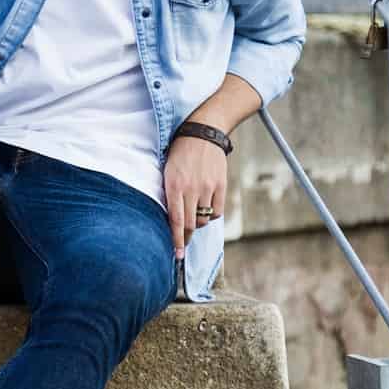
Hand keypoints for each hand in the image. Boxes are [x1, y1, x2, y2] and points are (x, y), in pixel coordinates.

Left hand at [163, 133, 227, 259]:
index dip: (176, 240)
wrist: (203, 133)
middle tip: (182, 244)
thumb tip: (172, 220)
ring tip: (193, 215)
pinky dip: (211, 215)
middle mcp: (191, 188)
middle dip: (186, 237)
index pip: (175, 220)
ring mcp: (207, 188)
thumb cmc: (180, 153)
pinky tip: (206, 208)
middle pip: (190, 224)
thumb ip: (169, 194)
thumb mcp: (167, 171)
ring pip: (203, 219)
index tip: (177, 254)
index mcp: (174, 185)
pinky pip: (217, 212)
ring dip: (197, 223)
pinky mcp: (221, 186)